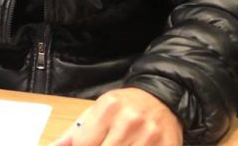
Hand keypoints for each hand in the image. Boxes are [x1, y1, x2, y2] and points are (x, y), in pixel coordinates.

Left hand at [48, 87, 182, 145]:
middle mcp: (130, 121)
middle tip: (103, 143)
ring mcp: (150, 137)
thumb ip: (74, 133)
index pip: (83, 144)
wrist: (163, 97)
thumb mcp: (98, 111)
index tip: (90, 145)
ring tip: (119, 144)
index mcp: (109, 108)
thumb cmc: (125, 107)